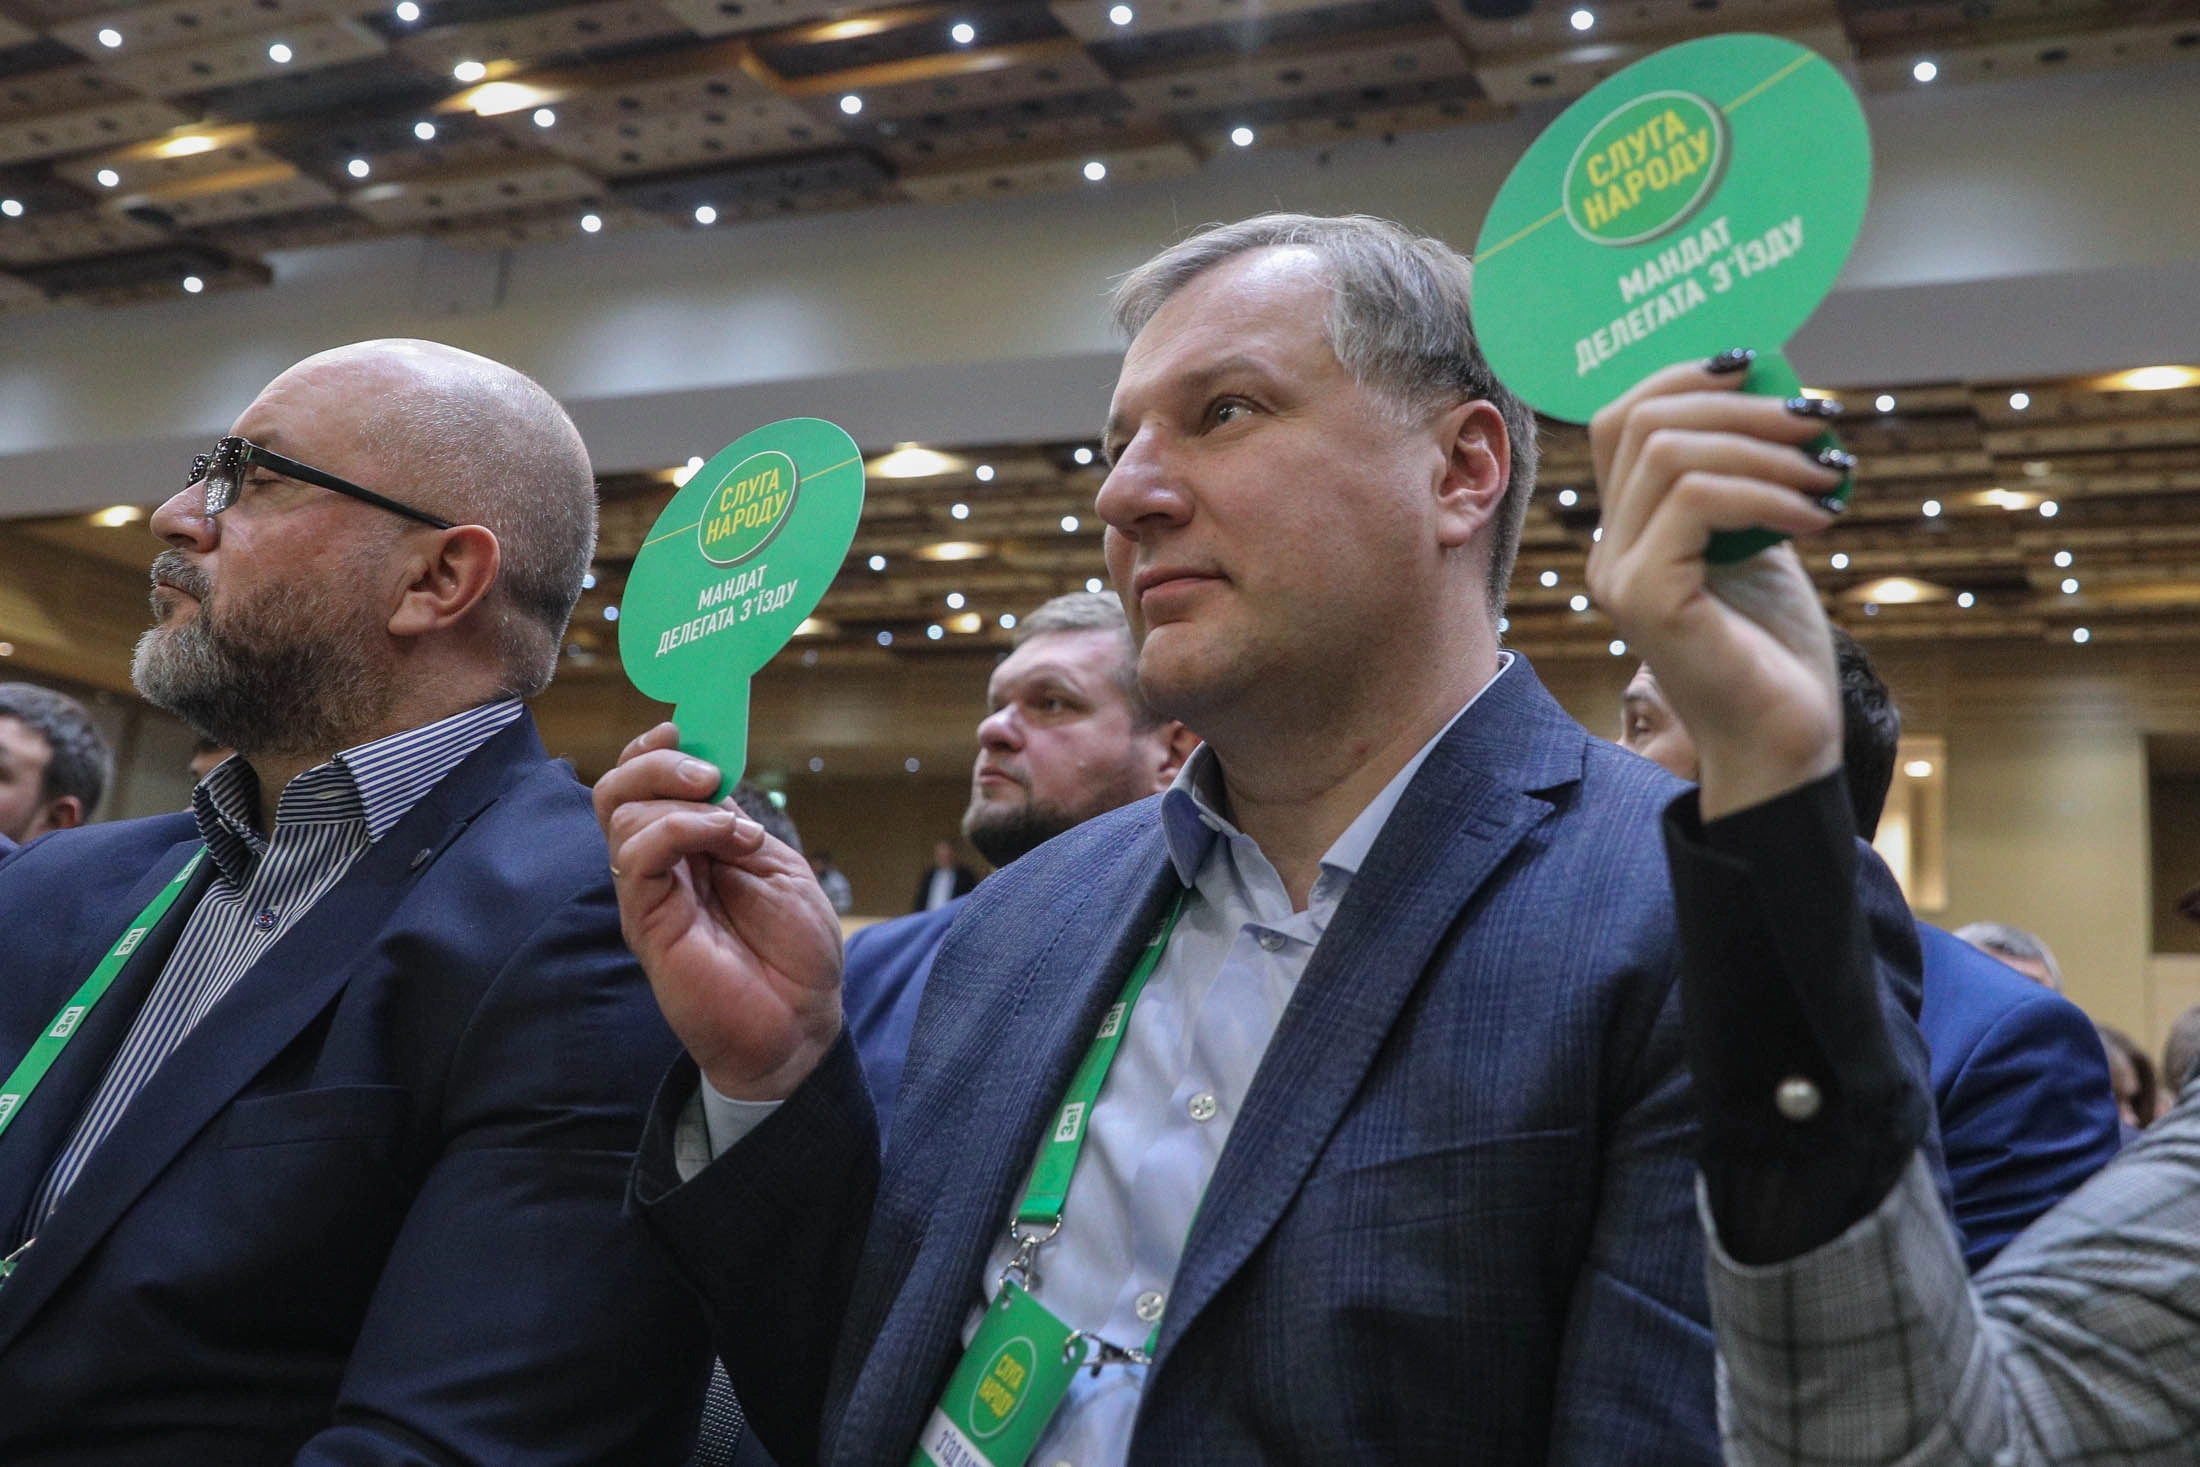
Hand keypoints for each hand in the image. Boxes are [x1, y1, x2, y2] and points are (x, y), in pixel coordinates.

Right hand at [593, 722, 843, 1100]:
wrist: (802, 1023)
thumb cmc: (796, 952)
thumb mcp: (778, 866)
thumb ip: (736, 823)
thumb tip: (707, 782)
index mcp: (691, 845)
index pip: (645, 781)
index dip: (658, 747)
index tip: (691, 730)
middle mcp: (660, 864)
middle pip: (617, 787)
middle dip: (658, 760)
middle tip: (711, 775)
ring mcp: (649, 892)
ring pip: (620, 812)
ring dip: (680, 798)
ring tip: (736, 827)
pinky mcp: (646, 921)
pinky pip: (636, 854)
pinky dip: (680, 828)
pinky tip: (728, 842)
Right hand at [1585, 357, 1848, 820]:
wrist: (1784, 742)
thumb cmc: (1776, 650)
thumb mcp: (1763, 539)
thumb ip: (1749, 476)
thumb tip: (1775, 391)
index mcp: (1628, 533)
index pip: (1624, 419)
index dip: (1687, 376)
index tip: (1762, 371)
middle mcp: (1609, 551)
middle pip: (1640, 422)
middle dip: (1740, 406)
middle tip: (1815, 425)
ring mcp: (1619, 575)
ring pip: (1670, 453)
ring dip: (1764, 449)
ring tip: (1827, 475)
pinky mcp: (1647, 598)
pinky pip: (1696, 500)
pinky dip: (1766, 492)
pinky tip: (1816, 519)